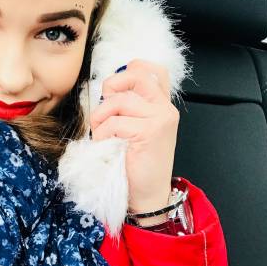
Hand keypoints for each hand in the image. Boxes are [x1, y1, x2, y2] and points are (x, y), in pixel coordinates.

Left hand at [89, 59, 178, 224]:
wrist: (149, 195)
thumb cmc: (138, 165)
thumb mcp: (138, 130)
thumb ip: (131, 110)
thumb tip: (107, 92)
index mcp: (162, 106)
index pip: (154, 71)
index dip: (132, 70)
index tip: (115, 89)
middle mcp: (165, 108)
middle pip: (135, 76)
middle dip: (111, 87)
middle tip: (105, 109)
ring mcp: (159, 119)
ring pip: (119, 102)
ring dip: (101, 118)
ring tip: (102, 135)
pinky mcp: (149, 132)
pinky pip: (114, 123)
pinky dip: (103, 135)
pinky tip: (106, 145)